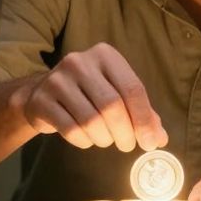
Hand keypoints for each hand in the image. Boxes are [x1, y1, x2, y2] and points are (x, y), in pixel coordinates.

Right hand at [9, 42, 167, 151]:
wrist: (41, 93)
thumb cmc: (88, 94)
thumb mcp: (116, 94)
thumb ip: (141, 113)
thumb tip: (159, 138)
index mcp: (105, 55)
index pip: (132, 89)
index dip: (144, 119)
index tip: (150, 142)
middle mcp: (80, 62)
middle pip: (112, 106)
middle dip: (125, 133)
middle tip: (127, 145)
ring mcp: (57, 80)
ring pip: (92, 121)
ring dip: (104, 139)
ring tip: (105, 139)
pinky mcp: (42, 100)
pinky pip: (71, 130)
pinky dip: (84, 141)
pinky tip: (86, 138)